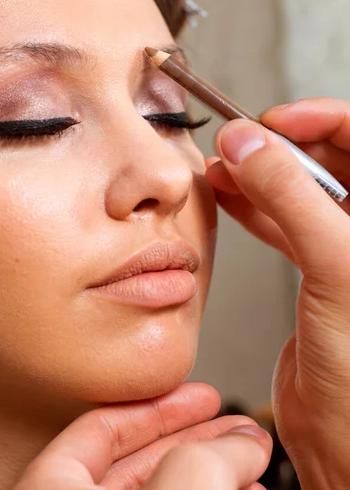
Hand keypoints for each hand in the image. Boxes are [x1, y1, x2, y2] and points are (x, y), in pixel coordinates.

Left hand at [13, 383, 270, 489]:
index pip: (102, 425)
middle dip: (196, 436)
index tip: (198, 395)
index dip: (158, 404)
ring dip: (210, 472)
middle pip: (137, 458)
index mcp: (52, 489)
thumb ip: (194, 465)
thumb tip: (239, 442)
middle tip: (235, 425)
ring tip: (249, 459)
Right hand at [205, 97, 349, 488]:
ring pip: (301, 192)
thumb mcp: (336, 268)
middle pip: (330, 161)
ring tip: (224, 165)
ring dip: (260, 175)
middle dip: (282, 147)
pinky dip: (253, 206)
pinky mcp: (317, 273)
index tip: (276, 120)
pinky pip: (283, 223)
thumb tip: (250, 146)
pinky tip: (228, 195)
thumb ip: (291, 199)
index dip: (323, 121)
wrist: (344, 442)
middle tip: (241, 143)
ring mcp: (345, 250)